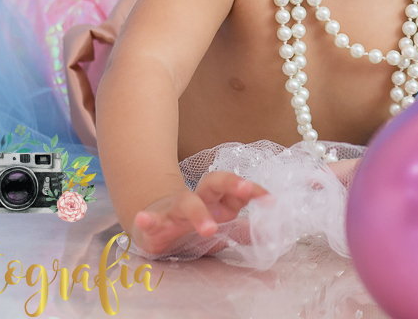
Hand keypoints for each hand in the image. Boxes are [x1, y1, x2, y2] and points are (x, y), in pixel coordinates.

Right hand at [131, 171, 267, 254]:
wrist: (156, 224)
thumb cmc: (194, 226)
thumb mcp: (222, 230)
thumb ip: (245, 232)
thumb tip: (273, 234)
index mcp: (218, 201)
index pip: (237, 190)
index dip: (254, 191)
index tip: (271, 199)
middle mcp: (199, 200)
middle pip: (214, 183)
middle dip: (231, 183)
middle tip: (245, 190)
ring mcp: (175, 211)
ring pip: (186, 203)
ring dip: (197, 213)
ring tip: (209, 229)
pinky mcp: (154, 225)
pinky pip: (151, 220)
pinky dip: (147, 219)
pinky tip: (144, 218)